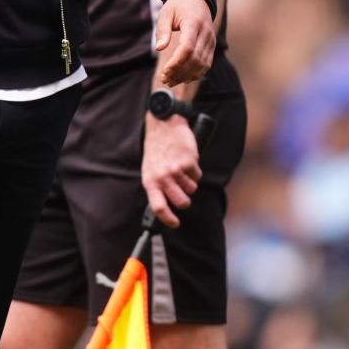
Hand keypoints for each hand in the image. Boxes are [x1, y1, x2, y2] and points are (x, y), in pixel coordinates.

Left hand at [141, 111, 201, 228]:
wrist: (164, 125)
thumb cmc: (157, 149)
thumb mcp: (150, 169)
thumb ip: (157, 186)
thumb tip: (167, 206)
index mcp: (150, 181)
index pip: (158, 207)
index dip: (168, 219)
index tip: (175, 223)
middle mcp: (162, 177)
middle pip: (181, 202)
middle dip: (186, 201)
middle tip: (184, 193)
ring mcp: (176, 170)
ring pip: (192, 189)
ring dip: (190, 182)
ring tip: (182, 168)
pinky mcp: (189, 161)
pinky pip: (198, 175)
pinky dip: (195, 170)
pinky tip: (187, 160)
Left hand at [154, 0, 215, 86]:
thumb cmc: (178, 6)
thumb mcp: (166, 13)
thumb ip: (162, 30)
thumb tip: (159, 48)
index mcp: (194, 23)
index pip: (188, 47)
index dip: (176, 62)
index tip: (165, 71)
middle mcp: (206, 33)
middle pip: (195, 58)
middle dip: (179, 72)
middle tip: (164, 79)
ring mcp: (211, 41)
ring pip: (202, 64)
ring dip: (186, 76)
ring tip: (170, 81)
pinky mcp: (212, 46)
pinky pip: (207, 64)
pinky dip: (196, 74)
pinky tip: (183, 79)